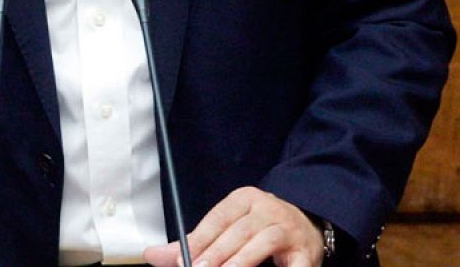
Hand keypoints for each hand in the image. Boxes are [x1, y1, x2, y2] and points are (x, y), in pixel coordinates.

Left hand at [144, 186, 324, 266]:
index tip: (184, 258)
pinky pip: (293, 263)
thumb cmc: (258, 230)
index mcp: (246, 199)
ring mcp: (289, 228)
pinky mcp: (306, 251)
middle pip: (239, 230)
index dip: (200, 237)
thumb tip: (152, 255)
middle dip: (217, 253)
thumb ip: (193, 245)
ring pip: (264, 241)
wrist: (307, 228)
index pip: (219, 217)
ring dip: (241, 260)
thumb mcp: (226, 231)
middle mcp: (269, 209)